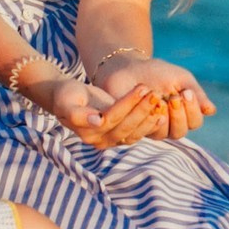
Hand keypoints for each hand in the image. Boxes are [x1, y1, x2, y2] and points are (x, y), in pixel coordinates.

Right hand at [36, 77, 162, 148]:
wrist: (69, 99)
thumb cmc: (67, 96)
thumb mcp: (66, 101)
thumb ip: (77, 114)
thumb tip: (97, 121)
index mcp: (88, 132)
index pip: (112, 118)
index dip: (128, 103)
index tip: (142, 88)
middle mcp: (101, 141)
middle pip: (126, 126)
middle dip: (142, 109)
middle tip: (155, 92)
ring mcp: (112, 140)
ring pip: (134, 132)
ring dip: (149, 116)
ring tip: (160, 101)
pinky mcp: (121, 137)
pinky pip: (138, 133)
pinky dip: (150, 123)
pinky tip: (162, 112)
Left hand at [98, 56, 216, 142]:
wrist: (130, 67)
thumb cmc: (158, 72)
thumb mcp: (181, 79)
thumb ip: (197, 94)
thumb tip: (211, 111)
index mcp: (184, 114)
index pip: (195, 122)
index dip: (193, 110)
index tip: (186, 92)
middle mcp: (169, 125)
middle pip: (180, 132)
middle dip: (179, 115)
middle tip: (174, 97)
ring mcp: (151, 128)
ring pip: (164, 134)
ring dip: (163, 115)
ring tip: (158, 98)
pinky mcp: (134, 128)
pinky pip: (144, 130)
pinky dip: (147, 116)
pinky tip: (146, 103)